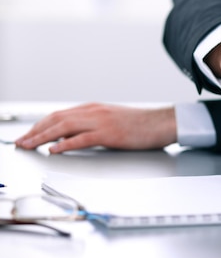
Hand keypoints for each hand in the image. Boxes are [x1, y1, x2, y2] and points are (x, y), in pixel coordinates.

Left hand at [15, 103, 176, 153]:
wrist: (163, 122)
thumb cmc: (142, 124)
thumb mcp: (112, 122)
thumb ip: (90, 128)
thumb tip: (68, 139)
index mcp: (94, 108)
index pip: (58, 115)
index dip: (39, 125)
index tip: (27, 135)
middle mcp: (94, 111)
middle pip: (56, 119)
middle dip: (34, 131)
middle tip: (21, 142)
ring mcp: (101, 121)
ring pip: (63, 127)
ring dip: (42, 136)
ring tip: (29, 145)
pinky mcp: (110, 133)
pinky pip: (81, 139)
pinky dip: (65, 144)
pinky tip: (54, 149)